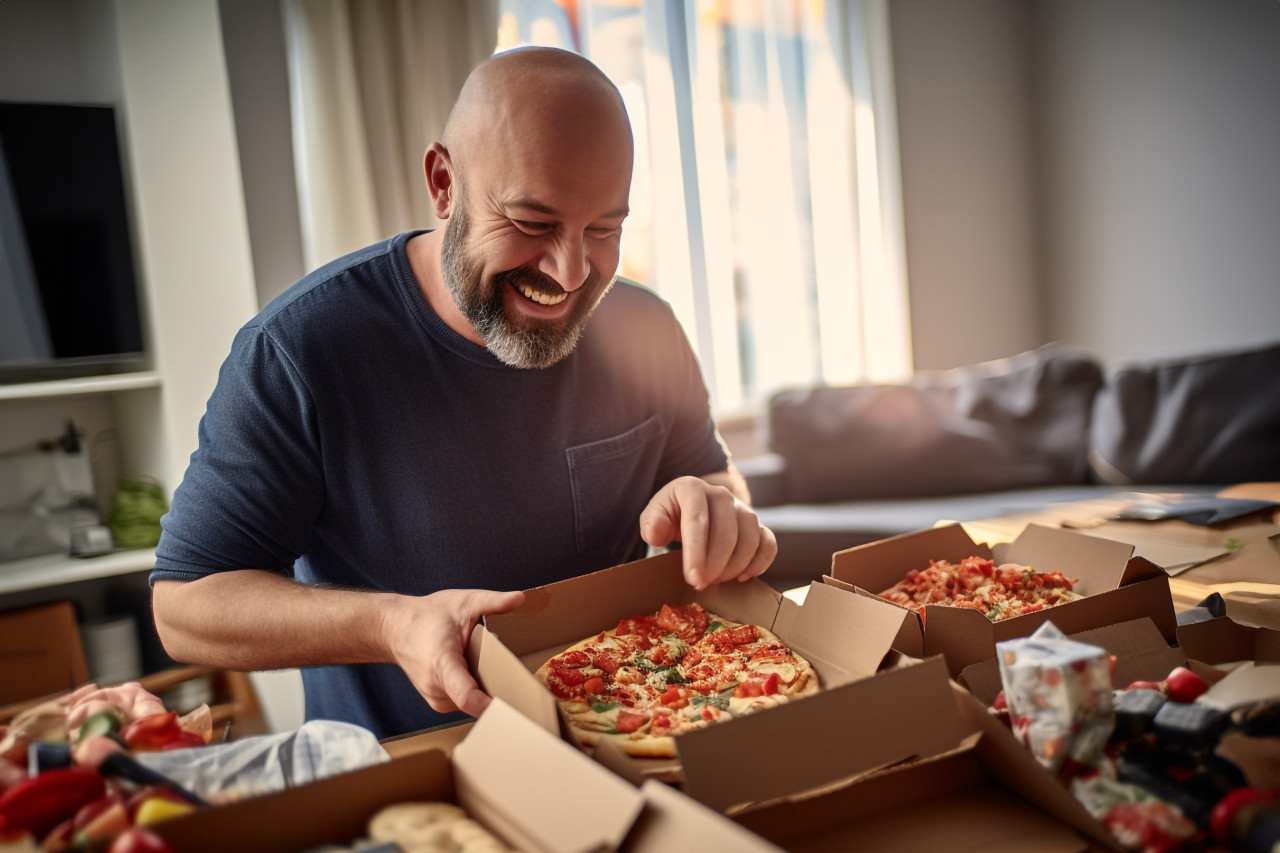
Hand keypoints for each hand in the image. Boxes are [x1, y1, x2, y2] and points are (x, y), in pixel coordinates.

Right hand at [382, 588, 524, 716]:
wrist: (395, 629)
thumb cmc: (427, 617)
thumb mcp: (463, 602)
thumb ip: (492, 601)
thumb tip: (519, 597)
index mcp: (443, 665)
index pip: (467, 697)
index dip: (490, 706)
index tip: (514, 708)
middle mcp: (438, 689)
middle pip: (478, 702)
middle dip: (501, 693)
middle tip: (522, 682)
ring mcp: (437, 699)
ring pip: (474, 703)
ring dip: (489, 689)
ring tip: (495, 669)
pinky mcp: (440, 702)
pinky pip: (467, 702)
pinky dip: (478, 690)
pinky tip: (481, 673)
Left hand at [639, 476, 776, 589]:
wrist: (694, 504)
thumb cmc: (672, 513)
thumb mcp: (655, 514)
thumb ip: (651, 523)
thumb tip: (656, 535)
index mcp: (692, 488)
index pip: (697, 522)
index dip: (696, 553)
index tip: (692, 578)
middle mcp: (721, 495)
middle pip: (726, 534)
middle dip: (715, 566)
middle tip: (700, 584)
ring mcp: (742, 508)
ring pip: (749, 541)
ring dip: (734, 567)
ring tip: (715, 580)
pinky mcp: (757, 524)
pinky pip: (768, 543)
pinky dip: (761, 563)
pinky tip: (743, 577)